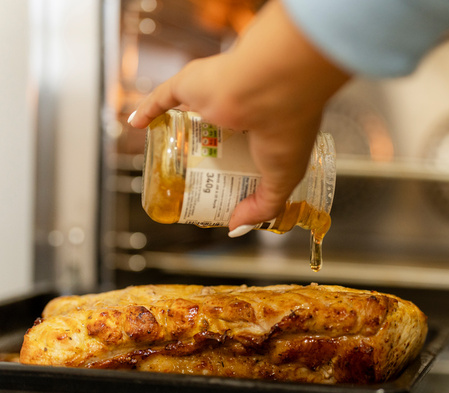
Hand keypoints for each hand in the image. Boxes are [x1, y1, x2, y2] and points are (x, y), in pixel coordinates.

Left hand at [129, 0, 349, 232]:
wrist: (272, 85)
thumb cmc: (287, 126)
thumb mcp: (283, 178)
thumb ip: (263, 206)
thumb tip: (236, 227)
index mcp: (269, 130)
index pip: (249, 154)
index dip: (237, 173)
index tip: (226, 191)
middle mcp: (243, 111)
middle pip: (217, 140)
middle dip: (206, 161)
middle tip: (197, 183)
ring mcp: (216, 97)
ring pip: (190, 120)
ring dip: (179, 137)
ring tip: (169, 162)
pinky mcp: (192, 84)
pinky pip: (162, 97)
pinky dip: (148, 109)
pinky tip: (138, 123)